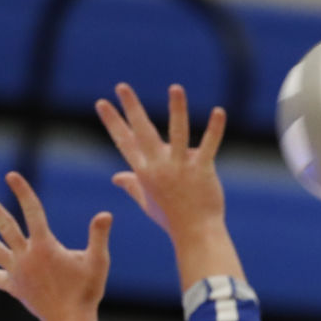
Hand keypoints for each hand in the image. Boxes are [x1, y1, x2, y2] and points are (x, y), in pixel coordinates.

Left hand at [0, 172, 110, 320]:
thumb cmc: (86, 293)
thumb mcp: (98, 262)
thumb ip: (99, 236)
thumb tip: (105, 214)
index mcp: (45, 247)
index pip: (32, 212)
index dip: (23, 192)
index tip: (11, 175)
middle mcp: (26, 256)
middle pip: (4, 225)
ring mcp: (17, 271)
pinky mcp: (14, 287)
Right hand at [96, 84, 226, 238]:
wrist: (196, 234)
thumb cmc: (171, 218)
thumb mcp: (147, 201)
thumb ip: (131, 185)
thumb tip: (117, 177)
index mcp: (145, 173)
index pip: (125, 143)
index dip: (113, 123)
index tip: (101, 103)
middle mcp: (160, 167)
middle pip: (144, 133)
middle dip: (132, 108)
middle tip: (122, 86)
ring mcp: (181, 168)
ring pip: (178, 134)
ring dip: (177, 110)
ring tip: (175, 88)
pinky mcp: (202, 171)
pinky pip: (209, 146)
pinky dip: (214, 130)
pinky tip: (219, 112)